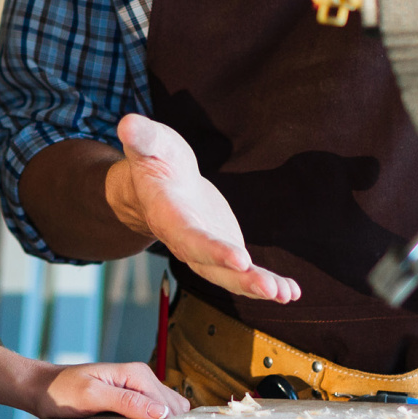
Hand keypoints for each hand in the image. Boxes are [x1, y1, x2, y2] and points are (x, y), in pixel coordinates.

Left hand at [30, 361, 193, 418]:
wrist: (42, 388)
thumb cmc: (61, 392)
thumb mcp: (91, 396)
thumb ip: (126, 401)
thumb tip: (162, 412)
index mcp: (137, 374)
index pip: (168, 405)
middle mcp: (142, 378)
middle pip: (173, 408)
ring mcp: (138, 388)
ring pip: (166, 412)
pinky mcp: (131, 399)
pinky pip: (152, 414)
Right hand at [106, 114, 299, 302]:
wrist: (159, 184)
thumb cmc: (156, 160)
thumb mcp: (150, 143)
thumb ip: (141, 137)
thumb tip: (126, 123)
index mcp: (168, 216)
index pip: (190, 236)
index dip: (213, 249)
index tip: (240, 259)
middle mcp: (186, 241)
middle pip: (211, 266)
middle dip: (240, 278)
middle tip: (268, 288)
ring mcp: (206, 251)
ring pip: (229, 276)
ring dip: (257, 286)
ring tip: (284, 294)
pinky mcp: (224, 251)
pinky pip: (244, 273)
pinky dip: (267, 284)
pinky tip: (291, 292)